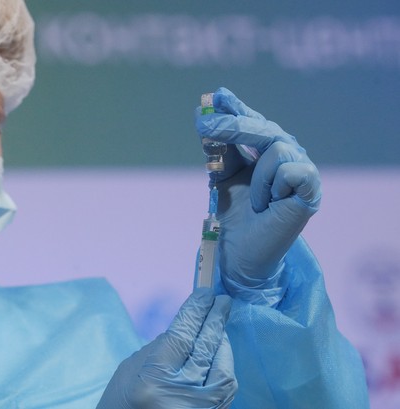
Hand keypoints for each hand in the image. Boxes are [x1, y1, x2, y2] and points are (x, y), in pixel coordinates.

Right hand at [97, 289, 235, 408]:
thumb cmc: (120, 404)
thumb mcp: (130, 370)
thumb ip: (160, 347)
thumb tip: (190, 326)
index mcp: (153, 381)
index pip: (182, 335)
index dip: (196, 311)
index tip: (204, 294)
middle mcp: (181, 397)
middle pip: (206, 348)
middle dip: (215, 320)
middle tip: (222, 300)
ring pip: (223, 369)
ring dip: (222, 343)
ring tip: (218, 326)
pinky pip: (225, 388)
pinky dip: (223, 365)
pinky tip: (218, 352)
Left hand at [195, 87, 320, 303]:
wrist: (240, 251)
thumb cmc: (234, 213)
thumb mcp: (222, 174)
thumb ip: (218, 147)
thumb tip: (204, 111)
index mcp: (267, 150)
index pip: (253, 121)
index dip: (236, 108)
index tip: (216, 96)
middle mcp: (287, 155)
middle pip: (263, 127)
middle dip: (232, 125)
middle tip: (204, 125)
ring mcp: (301, 170)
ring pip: (276, 146)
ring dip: (257, 176)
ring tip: (257, 201)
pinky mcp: (310, 188)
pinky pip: (289, 168)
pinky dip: (272, 186)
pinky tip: (271, 204)